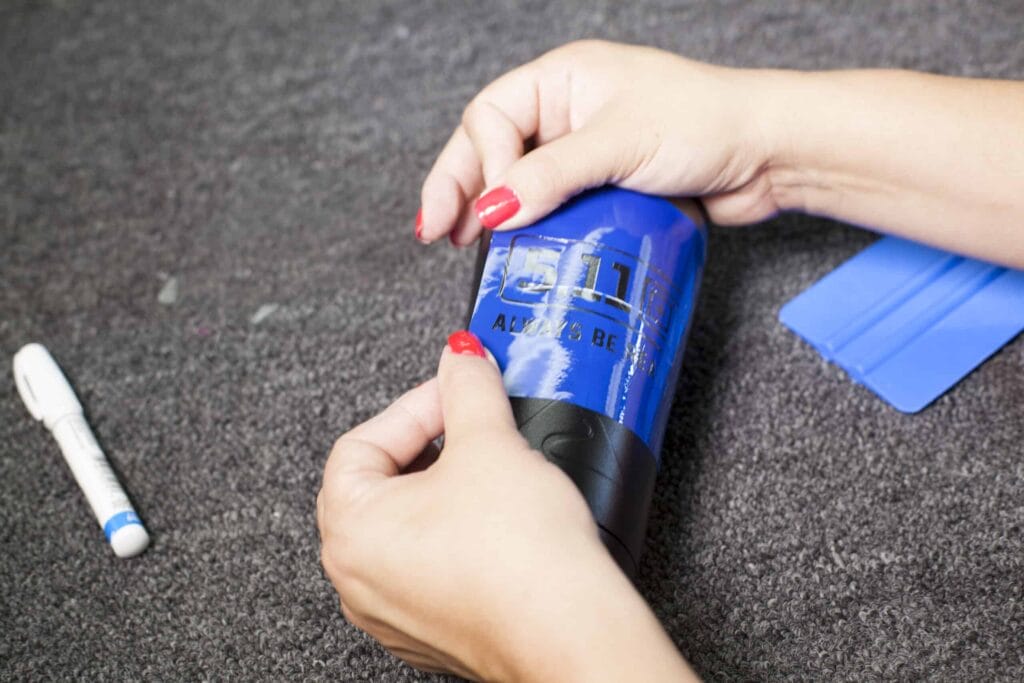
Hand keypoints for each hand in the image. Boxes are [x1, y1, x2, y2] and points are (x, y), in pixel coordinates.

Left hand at [318, 331, 696, 681]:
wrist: (568, 633)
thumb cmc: (519, 555)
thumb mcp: (490, 443)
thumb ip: (469, 388)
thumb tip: (462, 356)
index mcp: (349, 528)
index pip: (364, 442)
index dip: (416, 407)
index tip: (458, 390)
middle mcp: (357, 578)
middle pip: (382, 485)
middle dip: (433, 447)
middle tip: (476, 425)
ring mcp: (392, 611)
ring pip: (409, 527)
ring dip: (447, 491)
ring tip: (494, 472)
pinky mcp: (433, 631)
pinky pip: (432, 565)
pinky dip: (459, 535)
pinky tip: (500, 524)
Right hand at [418, 40, 775, 245]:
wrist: (767, 153)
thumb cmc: (704, 123)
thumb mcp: (616, 144)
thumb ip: (548, 177)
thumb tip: (489, 212)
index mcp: (563, 79)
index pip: (492, 117)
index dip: (478, 164)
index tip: (484, 210)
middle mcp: (568, 110)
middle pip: (492, 147)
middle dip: (461, 188)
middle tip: (436, 230)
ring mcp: (585, 149)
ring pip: (519, 180)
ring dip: (491, 211)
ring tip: (464, 245)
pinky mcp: (604, 184)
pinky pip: (552, 205)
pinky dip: (530, 227)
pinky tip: (516, 249)